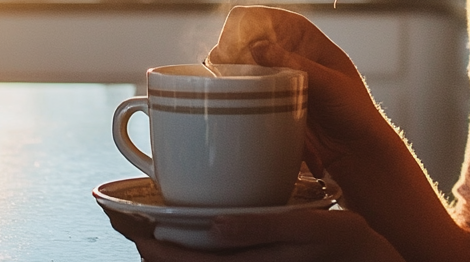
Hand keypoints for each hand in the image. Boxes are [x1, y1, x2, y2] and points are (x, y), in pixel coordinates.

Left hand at [114, 208, 405, 261]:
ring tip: (146, 220)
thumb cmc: (354, 247)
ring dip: (164, 247)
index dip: (139, 237)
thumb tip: (212, 223)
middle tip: (118, 212)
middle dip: (143, 240)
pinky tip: (192, 233)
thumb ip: (263, 227)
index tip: (115, 212)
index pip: (174, 260)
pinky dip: (192, 251)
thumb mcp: (314, 228)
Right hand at [206, 6, 392, 174]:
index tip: (231, 52)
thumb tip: (256, 47)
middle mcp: (281, 50)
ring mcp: (271, 76)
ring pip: (233, 66)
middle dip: (225, 56)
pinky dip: (231, 97)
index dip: (239, 29)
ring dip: (225, 78)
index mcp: (300, 34)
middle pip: (237, 40)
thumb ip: (295, 64)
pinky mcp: (266, 101)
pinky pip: (239, 92)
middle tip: (224, 79)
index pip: (257, 17)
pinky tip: (233, 108)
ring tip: (229, 95)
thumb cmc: (354, 111)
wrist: (356, 149)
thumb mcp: (330, 85)